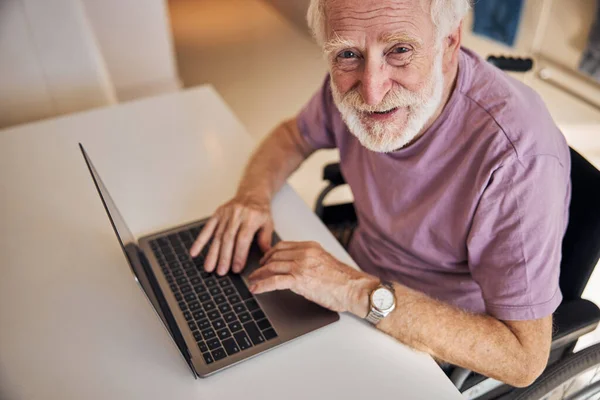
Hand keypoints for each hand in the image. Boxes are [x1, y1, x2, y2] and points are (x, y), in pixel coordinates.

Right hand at [189, 193, 273, 275]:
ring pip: (217, 235)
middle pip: (228, 238)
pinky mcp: (217, 214)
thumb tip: (264, 257)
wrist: (252, 192)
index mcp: (251, 217)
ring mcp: (226, 214)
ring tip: (209, 267)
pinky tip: (194, 252)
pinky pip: (207, 228)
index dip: (239, 254)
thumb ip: (265, 239)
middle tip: (221, 272)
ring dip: (212, 253)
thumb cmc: (260, 211)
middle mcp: (237, 215)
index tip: (236, 269)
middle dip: (224, 257)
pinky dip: (200, 241)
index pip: (243, 239)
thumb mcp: (268, 223)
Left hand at [248, 241, 378, 315]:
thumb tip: (298, 268)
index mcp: (310, 247)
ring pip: (272, 267)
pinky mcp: (299, 280)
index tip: (264, 260)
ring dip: (259, 275)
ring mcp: (301, 266)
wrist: (354, 288)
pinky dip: (262, 285)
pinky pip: (274, 281)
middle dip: (262, 265)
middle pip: (275, 256)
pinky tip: (256, 289)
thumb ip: (310, 260)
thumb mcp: (325, 262)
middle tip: (255, 272)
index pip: (283, 246)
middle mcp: (304, 253)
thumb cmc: (344, 280)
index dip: (270, 253)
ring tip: (252, 281)